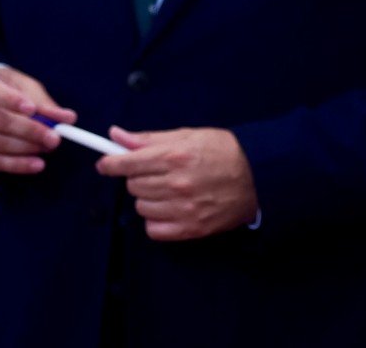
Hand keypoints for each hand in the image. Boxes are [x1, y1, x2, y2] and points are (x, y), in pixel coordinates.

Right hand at [0, 63, 75, 173]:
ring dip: (25, 149)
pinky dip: (14, 165)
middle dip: (29, 131)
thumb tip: (68, 118)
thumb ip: (43, 101)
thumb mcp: (22, 85)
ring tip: (47, 148)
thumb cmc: (3, 87)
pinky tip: (35, 165)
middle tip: (54, 138)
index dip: (10, 100)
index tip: (32, 110)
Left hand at [97, 127, 257, 241]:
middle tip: (157, 172)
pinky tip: (171, 209)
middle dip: (139, 177)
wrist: (259, 176)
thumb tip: (116, 135)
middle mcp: (176, 184)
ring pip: (141, 207)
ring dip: (149, 199)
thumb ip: (150, 138)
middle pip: (133, 186)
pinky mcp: (190, 229)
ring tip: (169, 190)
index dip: (111, 163)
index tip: (106, 164)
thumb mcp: (190, 136)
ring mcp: (183, 209)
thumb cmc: (225, 151)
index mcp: (174, 157)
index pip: (126, 164)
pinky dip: (157, 220)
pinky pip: (153, 229)